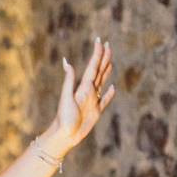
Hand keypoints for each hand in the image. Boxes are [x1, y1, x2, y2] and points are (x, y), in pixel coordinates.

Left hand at [51, 36, 114, 151]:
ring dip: (106, 71)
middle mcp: (88, 91)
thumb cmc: (64, 117)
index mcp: (83, 87)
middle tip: (108, 45)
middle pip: (98, 71)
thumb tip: (67, 62)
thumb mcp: (66, 97)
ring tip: (110, 61)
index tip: (101, 41)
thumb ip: (69, 80)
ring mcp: (93, 101)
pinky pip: (104, 100)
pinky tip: (112, 88)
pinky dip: (109, 94)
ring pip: (102, 82)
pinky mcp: (96, 112)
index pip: (93, 67)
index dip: (97, 54)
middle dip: (103, 58)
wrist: (65, 135)